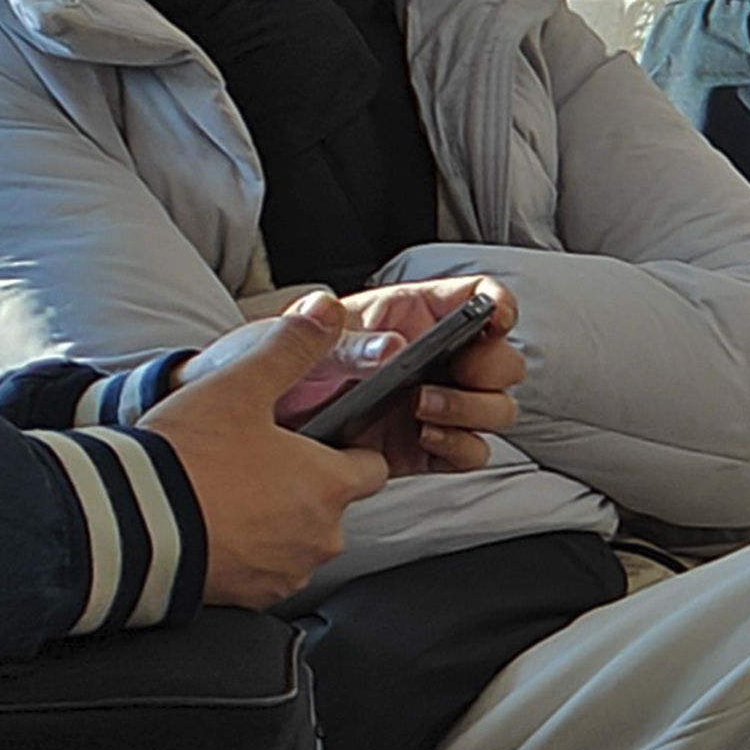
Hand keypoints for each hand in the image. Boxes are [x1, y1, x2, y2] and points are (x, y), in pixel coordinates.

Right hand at [141, 299, 397, 607]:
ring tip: (227, 491)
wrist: (127, 526)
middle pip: (331, 506)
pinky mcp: (249, 598)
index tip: (318, 439)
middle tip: (256, 461)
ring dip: (273, 520)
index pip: (371, 467)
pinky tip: (210, 525)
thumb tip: (327, 312)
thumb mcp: (239, 386)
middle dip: (303, 486)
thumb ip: (291, 348)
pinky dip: (243, 551)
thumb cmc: (187, 458)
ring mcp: (286, 572)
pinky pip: (259, 571)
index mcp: (331, 485)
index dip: (347, 448)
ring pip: (295, 540)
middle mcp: (320, 536)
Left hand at [288, 274, 527, 480]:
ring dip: (471, 411)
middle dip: (488, 369)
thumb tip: (392, 346)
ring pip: (494, 409)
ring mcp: (432, 405)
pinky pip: (469, 452)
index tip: (494, 318)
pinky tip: (425, 439)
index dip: (495, 304)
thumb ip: (347, 342)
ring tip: (424, 411)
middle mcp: (432, 360)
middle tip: (457, 374)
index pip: (474, 297)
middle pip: (500, 360)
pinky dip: (458, 448)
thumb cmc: (270, 365)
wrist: (248, 423)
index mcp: (410, 315)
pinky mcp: (424, 448)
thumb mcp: (295, 338)